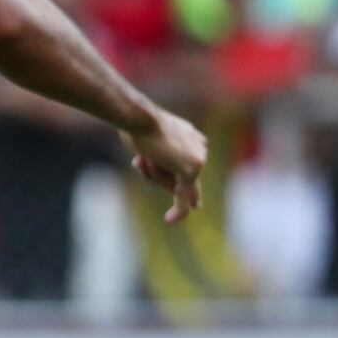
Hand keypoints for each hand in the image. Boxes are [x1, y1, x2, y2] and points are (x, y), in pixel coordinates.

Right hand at [129, 107, 208, 226]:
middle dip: (156, 176)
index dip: (192, 188)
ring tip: (143, 157)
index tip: (197, 205)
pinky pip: (183, 196)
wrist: (139, 117)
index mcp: (191, 136)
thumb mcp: (148, 142)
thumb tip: (160, 179)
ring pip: (175, 186)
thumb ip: (158, 161)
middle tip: (140, 158)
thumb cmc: (137, 124)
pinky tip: (169, 220)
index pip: (190, 166)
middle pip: (180, 178)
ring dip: (153, 177)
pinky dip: (178, 209)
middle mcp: (200, 145)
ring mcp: (199, 157)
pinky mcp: (192, 169)